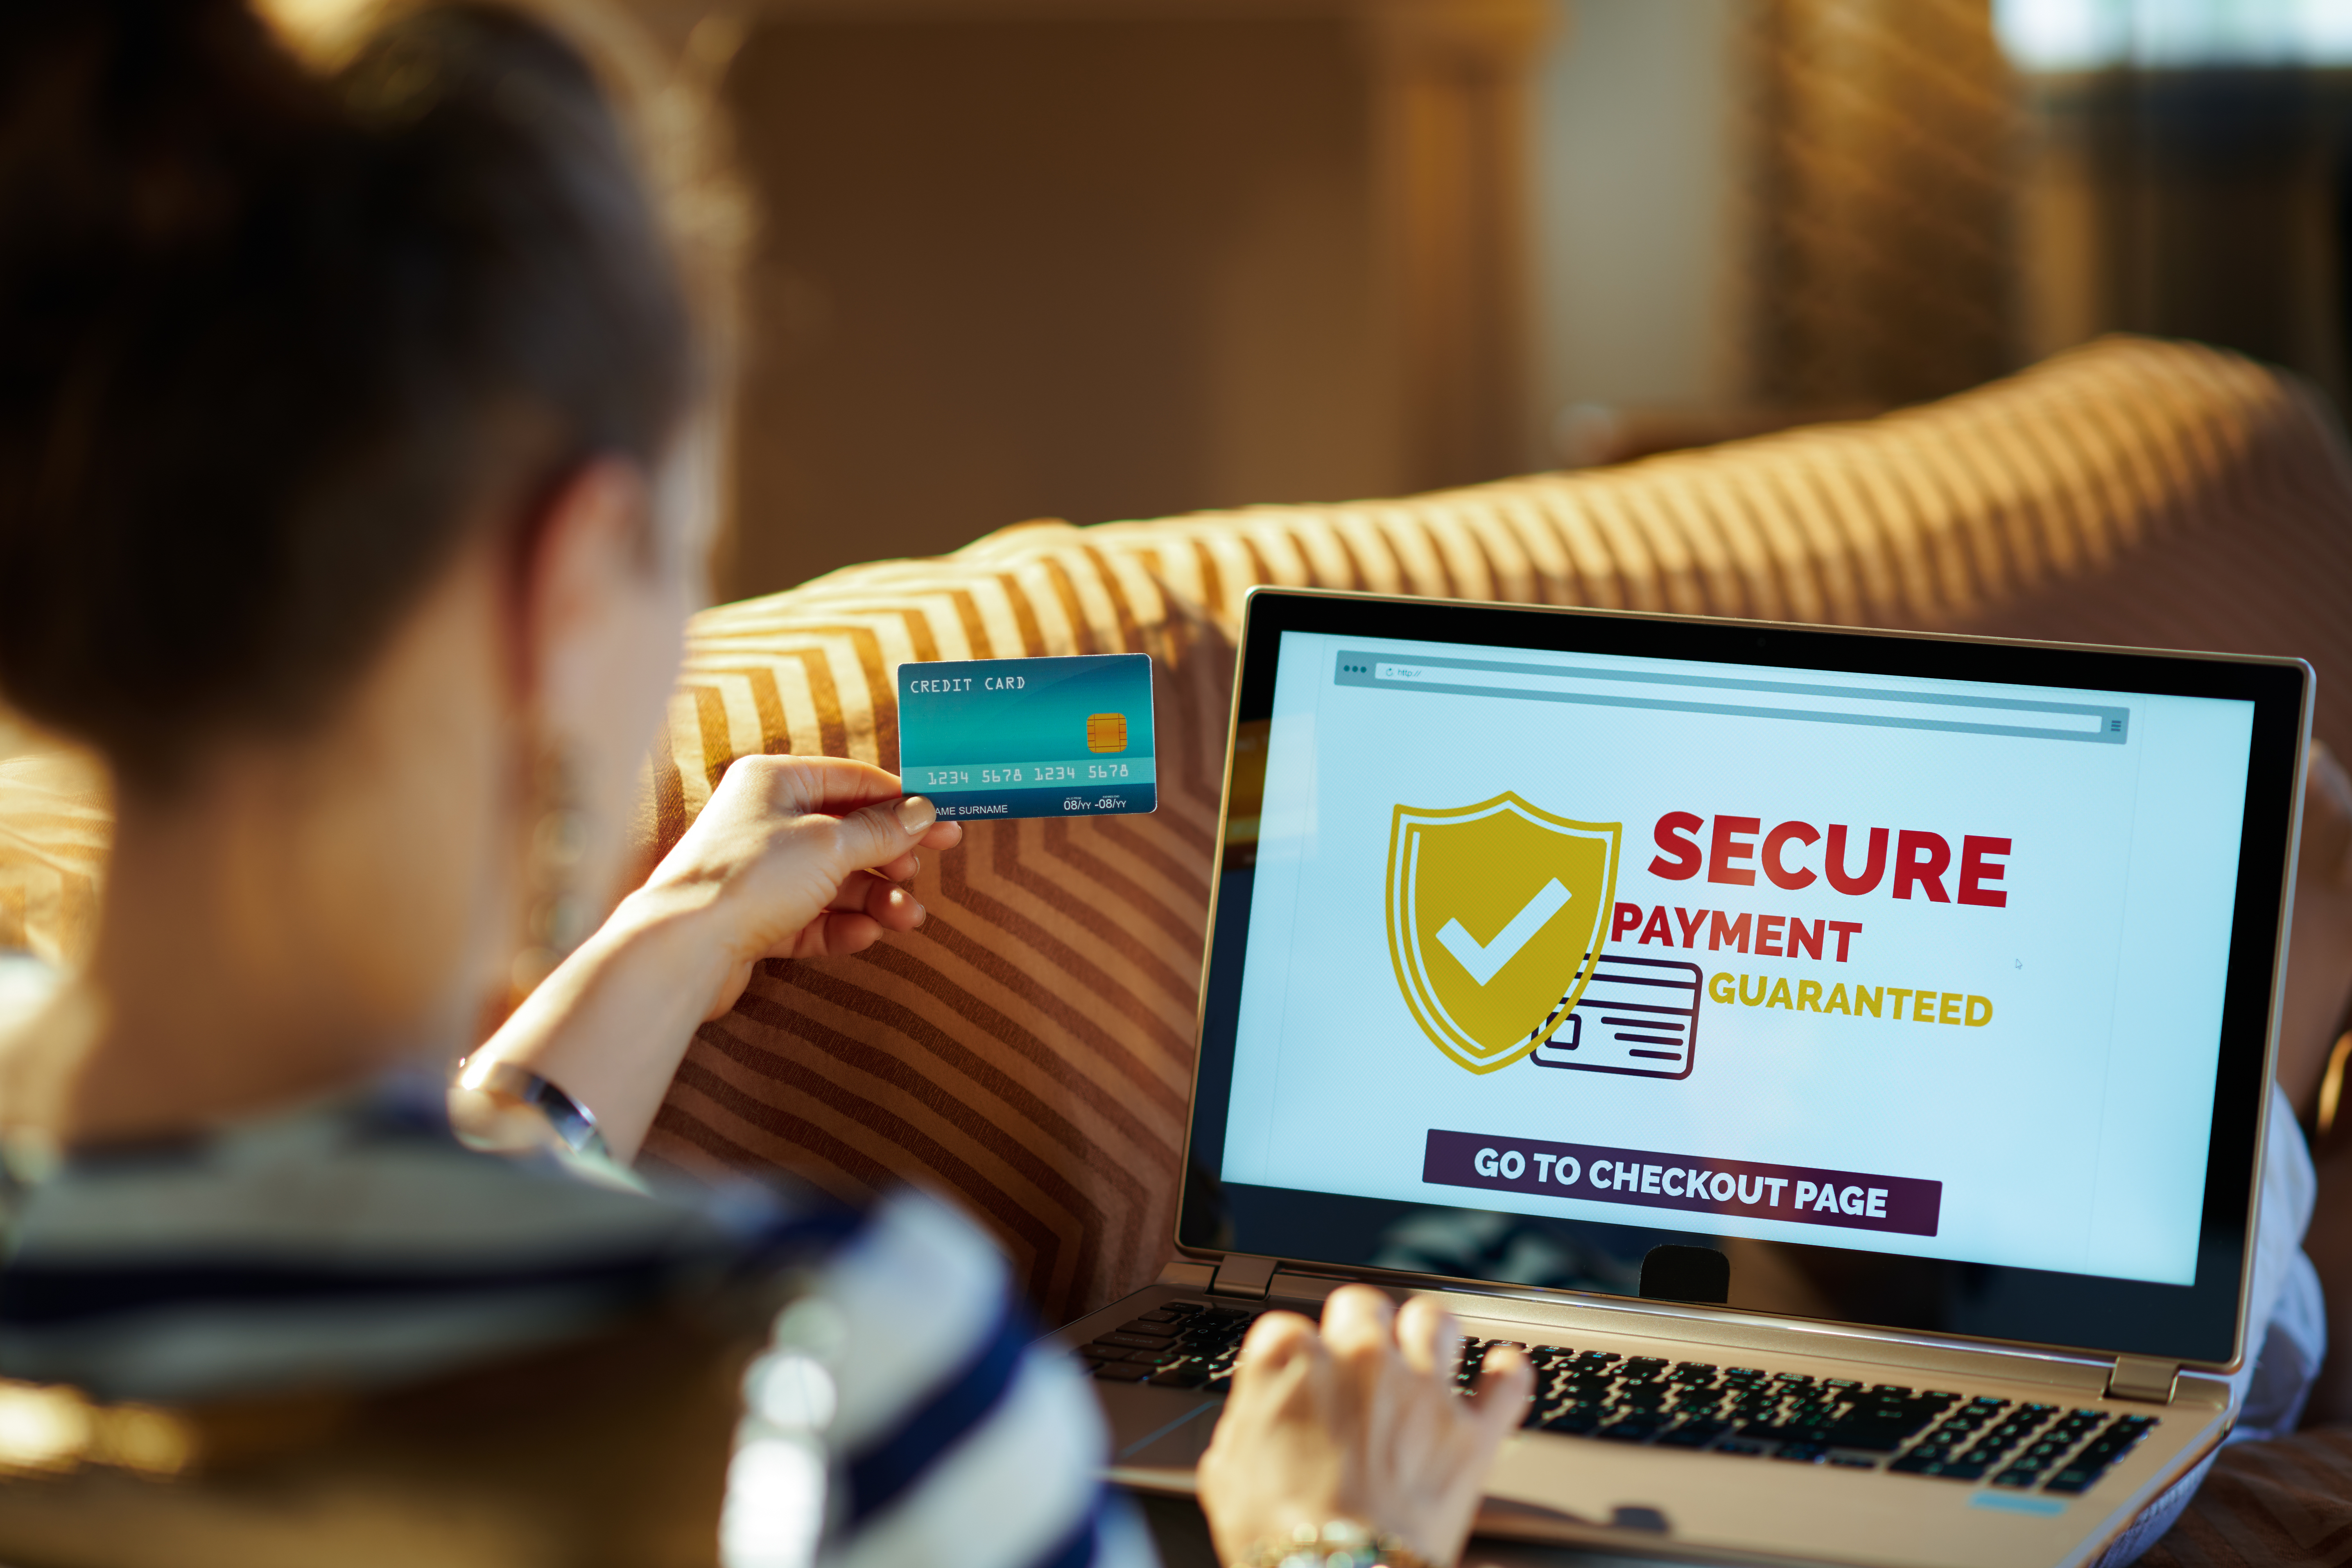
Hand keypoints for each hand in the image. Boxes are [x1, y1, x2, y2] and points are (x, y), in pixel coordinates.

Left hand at [466, 754, 960, 1160]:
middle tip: (921, 874)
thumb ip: (881, 830)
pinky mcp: (755, 917)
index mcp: (774, 781)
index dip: (903, 803)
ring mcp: (759, 871)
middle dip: (890, 858)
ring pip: (834, 880)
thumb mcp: (830, 845)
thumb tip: (922, 813)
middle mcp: (764, 820)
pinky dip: (842, 925)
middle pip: (847, 833)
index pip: (854, 782)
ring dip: (874, 898)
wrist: (683, 947)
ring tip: (906, 918)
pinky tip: (866, 935)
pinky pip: (812, 917)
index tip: (944, 824)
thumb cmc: (750, 878)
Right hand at [1197, 1286, 1530, 1567]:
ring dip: (1427, 1334)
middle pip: (1362, 1304)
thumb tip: (1259, 1415)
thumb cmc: (1277, 1539)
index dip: (1292, 1356)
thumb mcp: (1229, 1475)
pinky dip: (1506, 1373)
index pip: (1287, 1325)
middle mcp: (1358, 1358)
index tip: (1296, 1378)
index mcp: (1289, 1360)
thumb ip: (1248, 1423)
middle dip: (1359, 1328)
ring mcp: (1420, 1389)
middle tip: (1358, 1360)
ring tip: (1425, 1351)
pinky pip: (1507, 1379)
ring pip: (1434, 1319)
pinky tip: (1499, 1371)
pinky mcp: (1471, 1431)